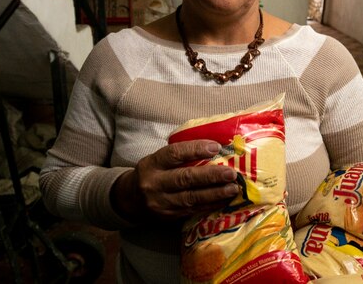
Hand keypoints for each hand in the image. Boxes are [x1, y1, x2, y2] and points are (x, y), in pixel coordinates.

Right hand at [112, 140, 239, 220]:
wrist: (130, 200)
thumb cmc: (151, 174)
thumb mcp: (157, 160)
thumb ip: (179, 156)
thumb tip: (214, 147)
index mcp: (152, 164)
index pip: (174, 154)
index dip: (195, 150)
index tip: (216, 147)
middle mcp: (155, 183)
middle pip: (185, 178)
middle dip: (211, 176)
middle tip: (230, 173)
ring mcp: (162, 202)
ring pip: (191, 197)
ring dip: (215, 193)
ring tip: (233, 188)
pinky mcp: (169, 216)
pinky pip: (193, 210)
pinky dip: (211, 204)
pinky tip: (224, 200)